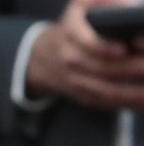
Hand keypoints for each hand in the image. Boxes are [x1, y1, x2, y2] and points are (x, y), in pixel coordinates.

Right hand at [27, 0, 143, 107]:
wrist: (46, 56)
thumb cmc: (79, 24)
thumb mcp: (85, 4)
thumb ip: (108, 1)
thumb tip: (132, 9)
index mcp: (71, 31)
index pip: (86, 42)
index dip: (106, 47)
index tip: (129, 46)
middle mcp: (69, 58)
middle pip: (100, 68)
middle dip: (129, 68)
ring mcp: (74, 80)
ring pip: (103, 90)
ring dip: (131, 91)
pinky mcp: (83, 95)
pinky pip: (105, 102)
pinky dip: (126, 102)